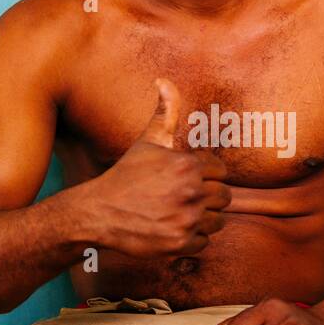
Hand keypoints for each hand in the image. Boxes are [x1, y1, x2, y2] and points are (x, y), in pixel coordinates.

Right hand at [84, 79, 229, 257]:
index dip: (206, 175)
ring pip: (218, 221)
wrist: (99, 212)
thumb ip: (164, 112)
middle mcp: (191, 192)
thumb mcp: (147, 141)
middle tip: (182, 197)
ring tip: (178, 212)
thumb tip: (164, 81)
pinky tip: (171, 228)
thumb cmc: (126, 175)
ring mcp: (186, 220)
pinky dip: (191, 238)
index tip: (186, 179)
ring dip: (202, 218)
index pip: (221, 172)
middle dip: (207, 197)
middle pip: (224, 198)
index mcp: (188, 166)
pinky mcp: (180, 243)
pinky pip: (204, 242)